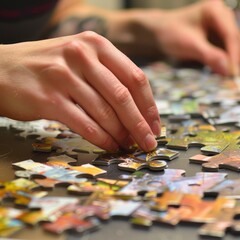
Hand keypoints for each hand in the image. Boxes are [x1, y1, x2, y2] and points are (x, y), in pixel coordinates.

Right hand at [0, 32, 159, 151]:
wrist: (2, 68)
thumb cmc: (48, 67)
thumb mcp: (81, 61)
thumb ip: (108, 78)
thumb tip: (137, 110)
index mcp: (96, 44)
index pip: (134, 77)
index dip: (148, 105)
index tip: (154, 125)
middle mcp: (82, 55)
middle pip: (122, 96)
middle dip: (139, 124)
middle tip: (148, 143)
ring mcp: (63, 76)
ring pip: (104, 112)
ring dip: (121, 134)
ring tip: (128, 146)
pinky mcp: (48, 99)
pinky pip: (84, 124)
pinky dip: (101, 138)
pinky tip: (110, 146)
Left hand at [155, 0, 239, 74]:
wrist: (159, 33)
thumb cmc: (171, 35)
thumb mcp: (190, 46)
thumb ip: (210, 56)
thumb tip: (228, 71)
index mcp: (214, 10)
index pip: (230, 34)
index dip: (233, 55)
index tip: (233, 73)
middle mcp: (221, 15)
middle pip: (233, 39)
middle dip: (232, 58)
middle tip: (232, 77)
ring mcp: (219, 25)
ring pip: (229, 45)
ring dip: (228, 60)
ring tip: (227, 76)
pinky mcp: (215, 35)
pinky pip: (223, 48)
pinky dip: (222, 60)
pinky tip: (221, 71)